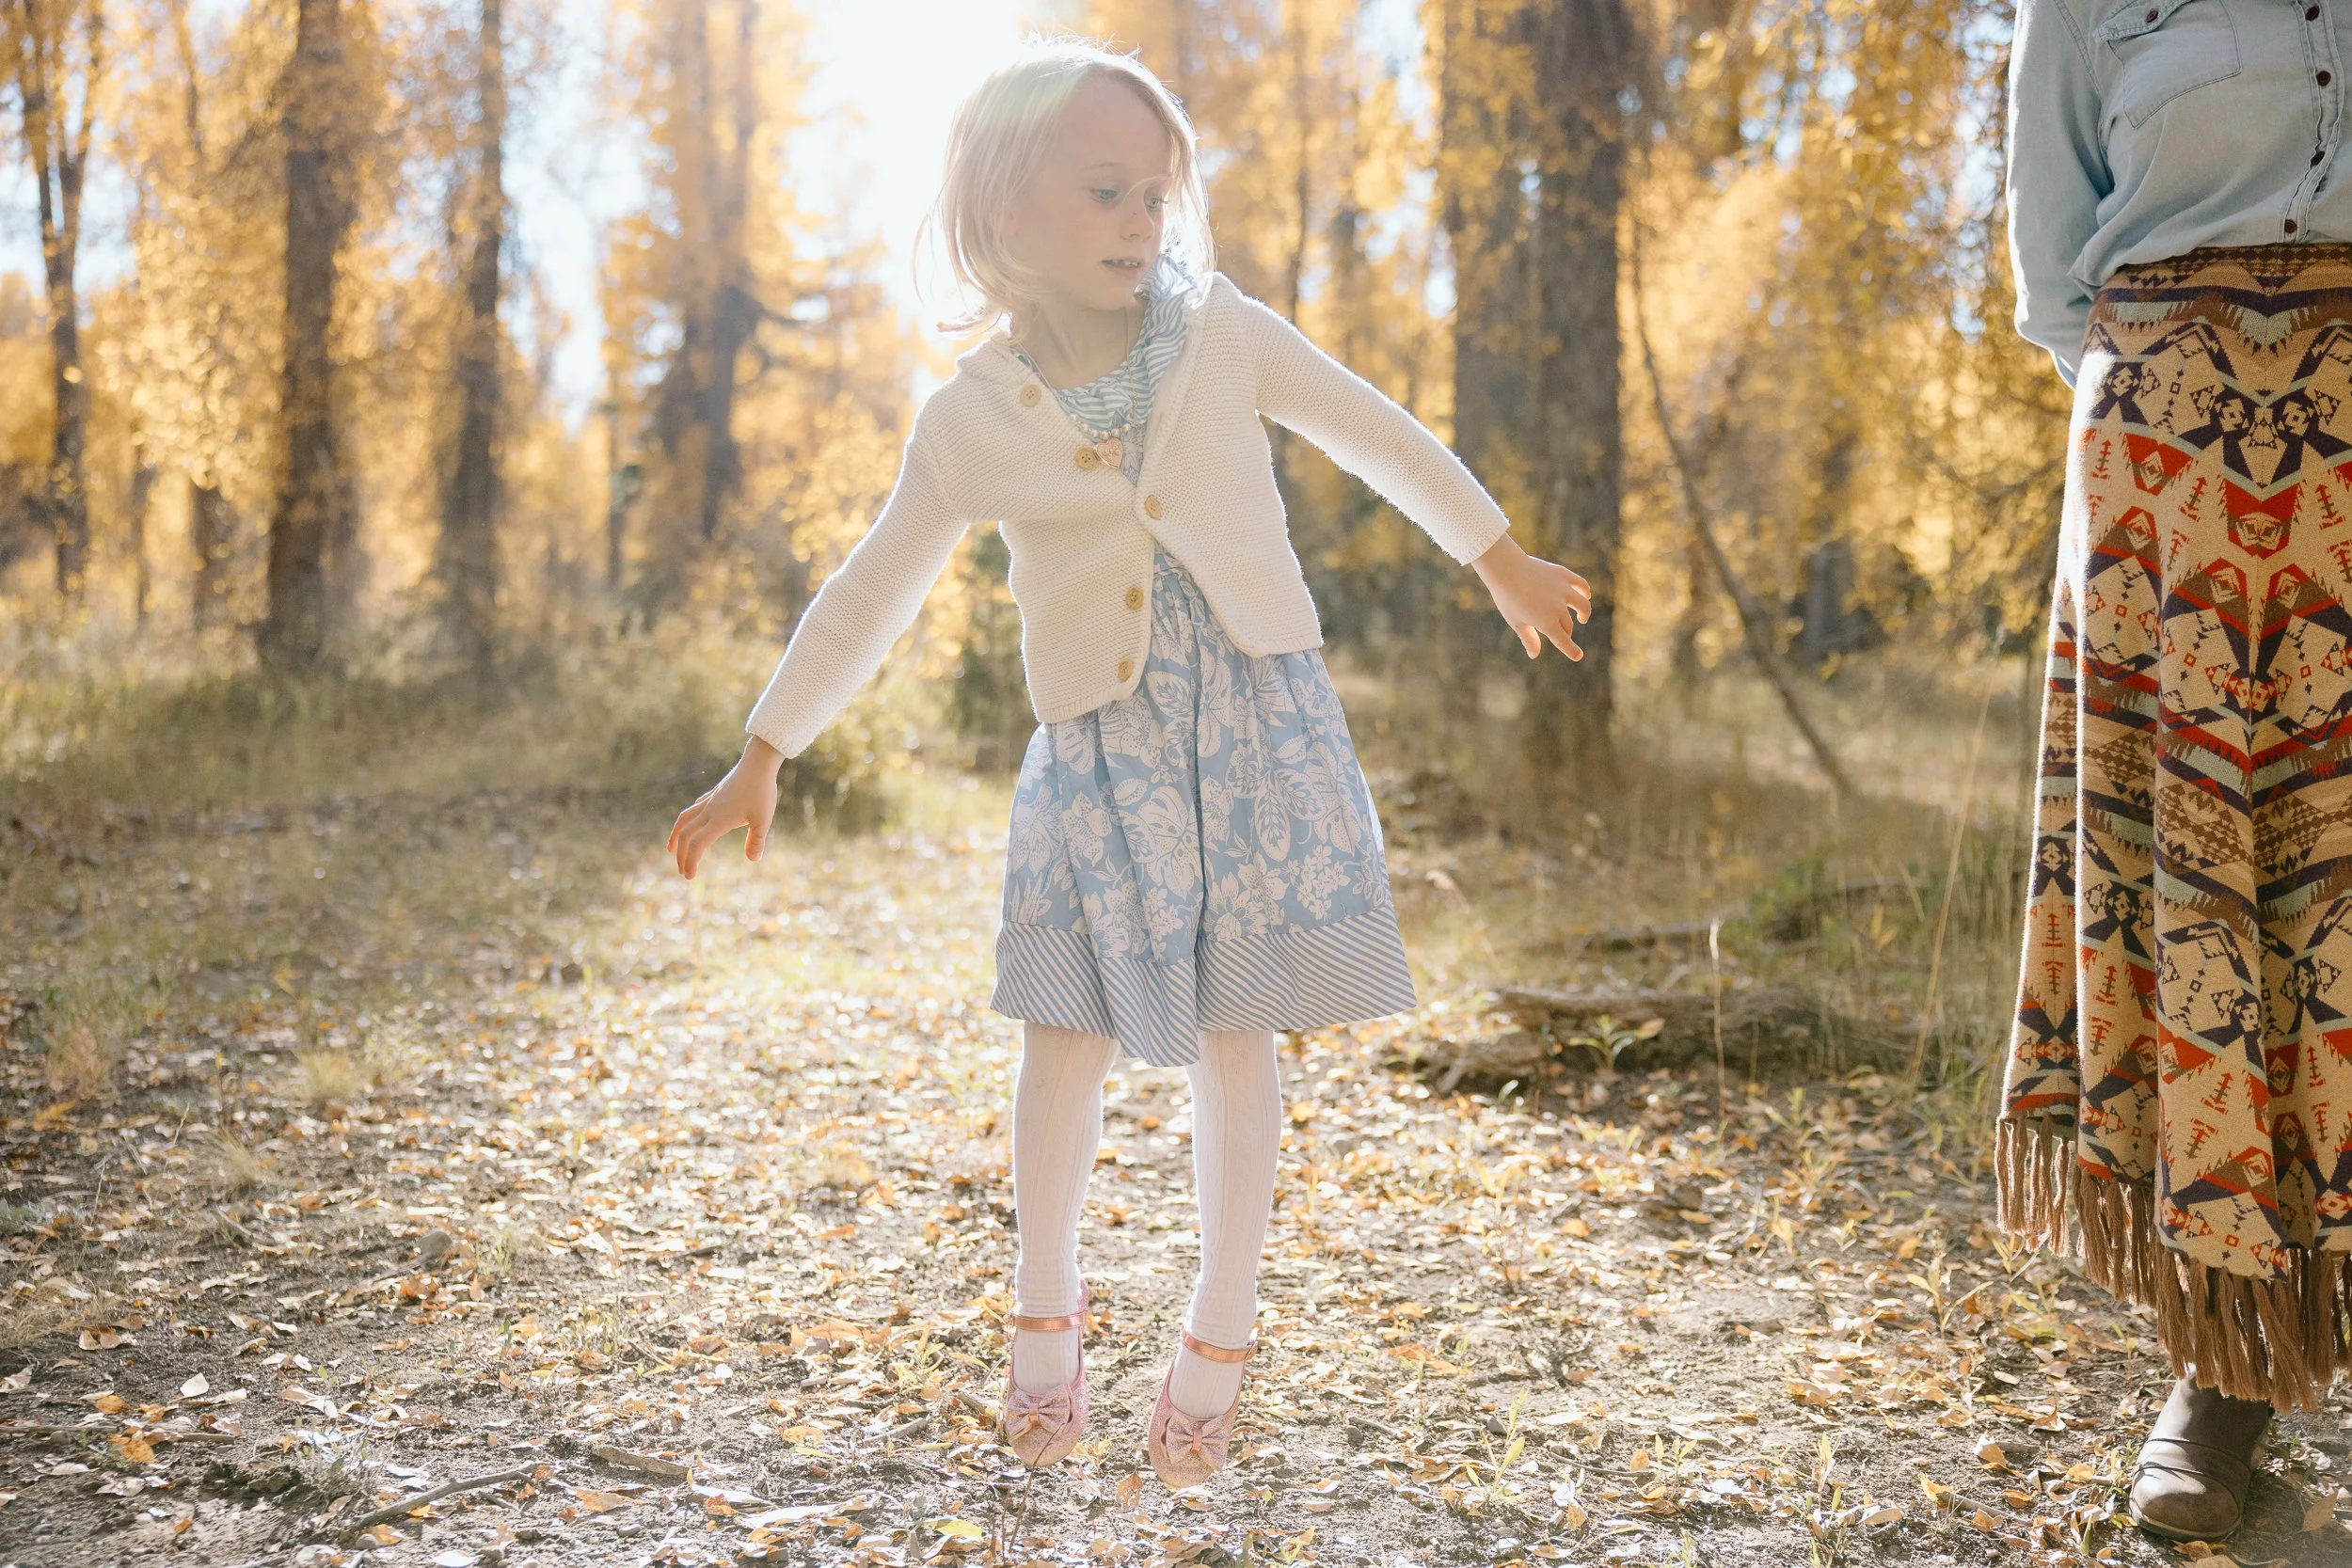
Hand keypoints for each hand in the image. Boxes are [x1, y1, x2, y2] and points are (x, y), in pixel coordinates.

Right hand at [667, 737, 783, 877]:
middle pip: (686, 834)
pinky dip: (688, 820)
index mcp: (719, 820)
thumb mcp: (764, 819)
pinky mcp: (715, 794)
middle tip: (682, 871)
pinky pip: (695, 809)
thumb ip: (757, 840)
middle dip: (682, 855)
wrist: (758, 763)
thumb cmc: (762, 791)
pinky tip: (691, 822)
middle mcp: (710, 811)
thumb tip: (753, 859)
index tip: (689, 875)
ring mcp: (710, 801)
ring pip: (685, 819)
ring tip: (671, 848)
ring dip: (676, 836)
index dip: (690, 861)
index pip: (697, 844)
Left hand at [1472, 533, 1591, 660]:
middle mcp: (1558, 608)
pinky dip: (1585, 592)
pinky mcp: (1564, 575)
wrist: (1506, 568)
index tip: (1578, 656)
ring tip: (1582, 618)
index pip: (1563, 641)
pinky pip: (1581, 585)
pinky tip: (1586, 595)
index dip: (1571, 651)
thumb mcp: (1516, 622)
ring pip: (1582, 605)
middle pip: (1568, 625)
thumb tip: (1534, 655)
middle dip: (1565, 631)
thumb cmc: (1507, 598)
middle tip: (1561, 633)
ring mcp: (1563, 590)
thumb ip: (1528, 638)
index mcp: (1546, 622)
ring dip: (1584, 614)